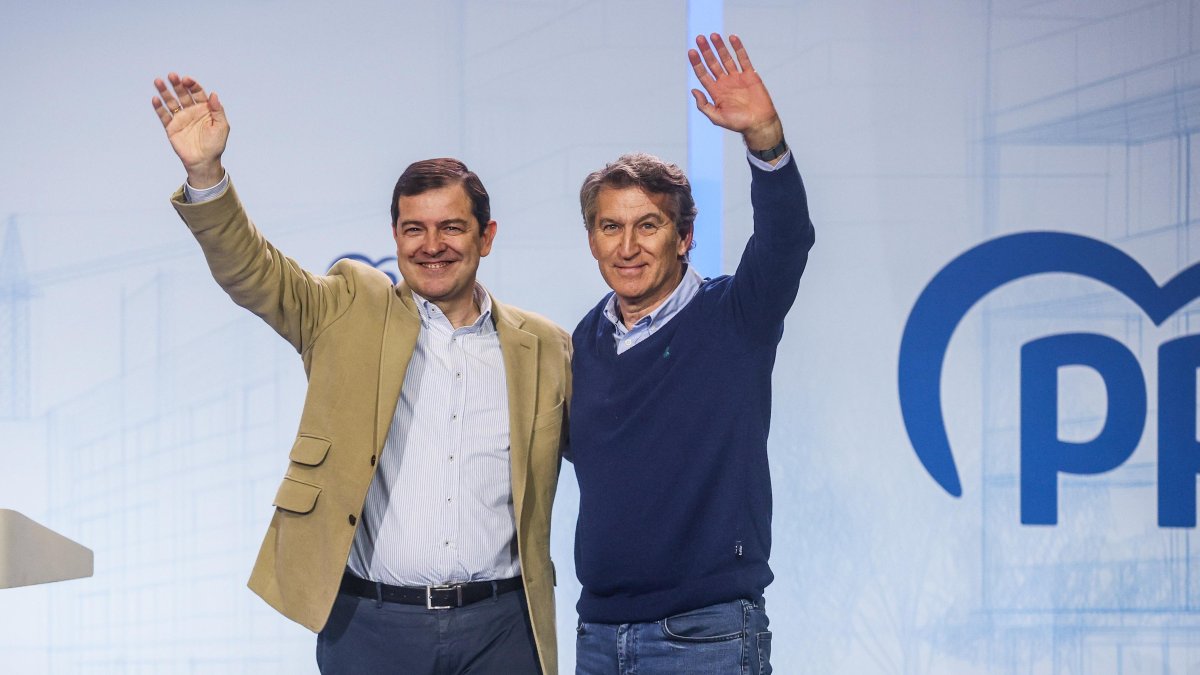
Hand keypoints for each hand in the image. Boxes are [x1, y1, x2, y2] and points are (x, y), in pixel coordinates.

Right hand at [151, 73, 228, 188]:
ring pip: (171, 101)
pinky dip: (159, 107)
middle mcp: (191, 111)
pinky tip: (155, 99)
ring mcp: (180, 118)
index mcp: (204, 109)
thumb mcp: (221, 126)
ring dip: (164, 91)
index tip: (186, 80)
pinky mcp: (171, 127)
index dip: (192, 85)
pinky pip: (163, 115)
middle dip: (177, 84)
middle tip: (172, 76)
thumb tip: (214, 94)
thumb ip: (218, 110)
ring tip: (158, 81)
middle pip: (182, 93)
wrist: (204, 162)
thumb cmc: (215, 144)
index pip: (197, 92)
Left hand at [688, 34, 782, 151]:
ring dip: (720, 47)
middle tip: (699, 38)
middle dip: (706, 51)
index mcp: (715, 92)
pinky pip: (743, 58)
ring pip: (726, 58)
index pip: (703, 74)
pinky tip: (732, 38)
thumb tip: (693, 90)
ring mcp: (737, 77)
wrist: (759, 123)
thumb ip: (704, 105)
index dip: (697, 63)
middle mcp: (725, 82)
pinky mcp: (750, 75)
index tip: (691, 52)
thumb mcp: (717, 117)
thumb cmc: (738, 123)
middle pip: (713, 63)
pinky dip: (738, 48)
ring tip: (713, 35)